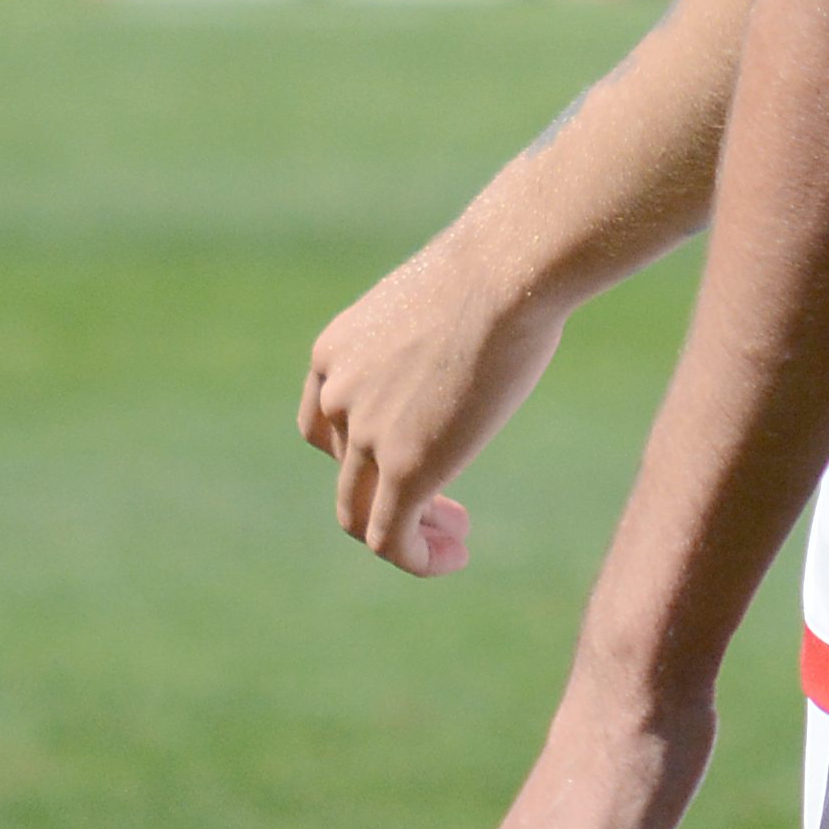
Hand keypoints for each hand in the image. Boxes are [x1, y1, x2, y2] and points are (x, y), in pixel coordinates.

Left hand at [302, 236, 571, 576]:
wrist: (504, 270)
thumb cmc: (492, 271)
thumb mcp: (436, 306)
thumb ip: (427, 342)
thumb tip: (459, 347)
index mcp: (334, 352)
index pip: (324, 427)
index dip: (366, 456)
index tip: (424, 455)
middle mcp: (335, 394)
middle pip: (348, 474)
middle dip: (394, 496)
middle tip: (451, 508)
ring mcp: (365, 434)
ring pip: (365, 514)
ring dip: (411, 532)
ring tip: (456, 539)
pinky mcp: (404, 468)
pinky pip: (391, 539)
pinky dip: (417, 558)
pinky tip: (452, 556)